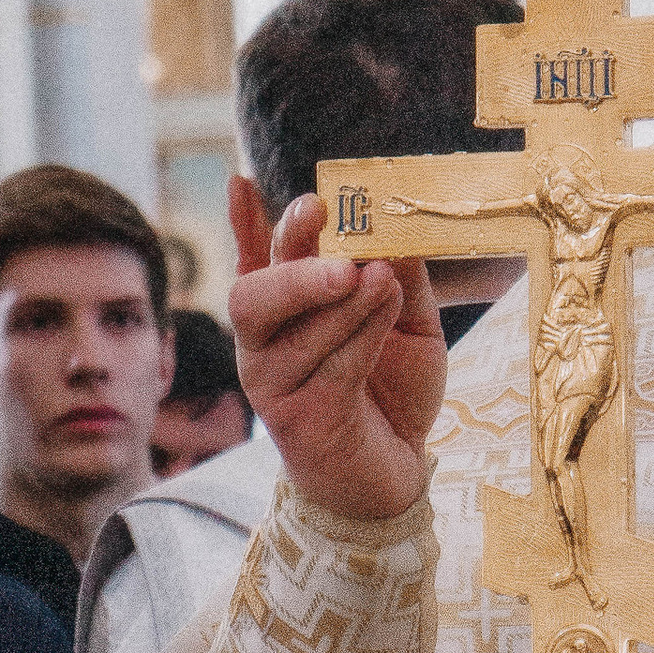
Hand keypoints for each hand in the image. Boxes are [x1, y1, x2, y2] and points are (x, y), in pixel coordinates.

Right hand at [226, 176, 447, 520]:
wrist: (397, 473)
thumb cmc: (394, 392)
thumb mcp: (412, 324)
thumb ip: (401, 278)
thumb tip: (394, 229)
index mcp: (286, 313)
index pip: (255, 260)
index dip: (244, 222)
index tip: (241, 179)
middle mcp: (266, 345)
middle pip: (251, 295)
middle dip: (289, 258)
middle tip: (321, 221)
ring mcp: (274, 385)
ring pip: (290, 330)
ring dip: (339, 297)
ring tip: (379, 275)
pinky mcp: (300, 422)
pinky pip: (328, 368)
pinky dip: (360, 334)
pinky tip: (385, 304)